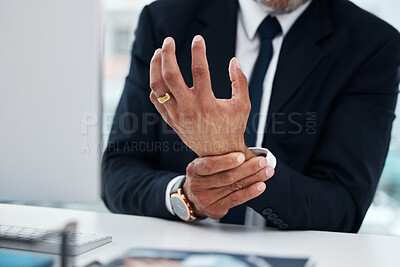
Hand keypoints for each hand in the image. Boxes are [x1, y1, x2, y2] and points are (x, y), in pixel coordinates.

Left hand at [149, 35, 251, 157]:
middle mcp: (189, 109)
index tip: (198, 39)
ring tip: (159, 53)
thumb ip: (240, 81)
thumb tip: (234, 61)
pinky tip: (160, 77)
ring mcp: (177, 115)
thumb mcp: (243, 105)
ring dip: (155, 67)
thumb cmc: (232, 127)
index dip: (198, 51)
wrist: (219, 154)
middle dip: (168, 54)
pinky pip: (156, 101)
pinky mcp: (171, 121)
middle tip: (169, 40)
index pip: (199, 70)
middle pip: (170, 75)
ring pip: (158, 87)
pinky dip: (155, 87)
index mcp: (207, 103)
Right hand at [183, 152, 274, 218]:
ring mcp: (206, 199)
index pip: (209, 165)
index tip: (242, 156)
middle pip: (226, 177)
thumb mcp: (204, 163)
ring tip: (266, 171)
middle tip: (262, 162)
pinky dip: (250, 192)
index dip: (226, 161)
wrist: (193, 198)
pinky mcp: (215, 209)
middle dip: (248, 168)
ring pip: (234, 187)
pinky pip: (236, 200)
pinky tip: (260, 186)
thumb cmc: (203, 176)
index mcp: (194, 169)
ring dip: (254, 178)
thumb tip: (246, 150)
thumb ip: (220, 157)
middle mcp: (197, 185)